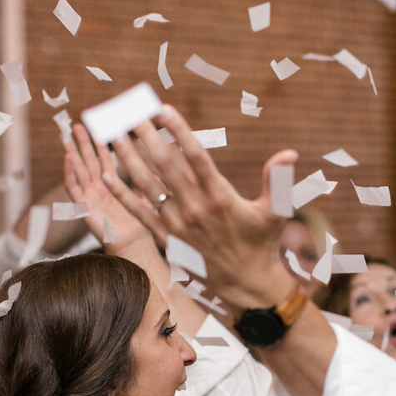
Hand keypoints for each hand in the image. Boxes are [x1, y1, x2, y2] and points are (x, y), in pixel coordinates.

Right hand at [62, 124, 167, 252]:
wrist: (136, 246)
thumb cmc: (144, 224)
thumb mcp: (148, 194)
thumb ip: (151, 176)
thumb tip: (165, 156)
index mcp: (113, 184)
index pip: (105, 158)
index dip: (101, 142)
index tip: (99, 124)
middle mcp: (100, 189)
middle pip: (88, 160)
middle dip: (82, 142)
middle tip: (77, 124)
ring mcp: (90, 197)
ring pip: (78, 170)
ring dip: (72, 152)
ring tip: (66, 136)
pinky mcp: (84, 208)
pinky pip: (74, 189)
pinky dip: (70, 173)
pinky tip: (68, 159)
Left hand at [122, 105, 299, 309]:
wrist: (248, 286)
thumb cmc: (262, 244)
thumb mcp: (275, 211)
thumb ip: (277, 181)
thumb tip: (290, 153)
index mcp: (221, 196)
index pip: (196, 156)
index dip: (178, 130)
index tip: (163, 109)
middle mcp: (195, 208)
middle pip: (165, 165)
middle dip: (146, 136)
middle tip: (130, 113)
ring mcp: (178, 224)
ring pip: (147, 185)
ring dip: (128, 158)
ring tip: (114, 134)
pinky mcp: (167, 239)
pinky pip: (139, 212)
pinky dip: (121, 194)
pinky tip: (105, 175)